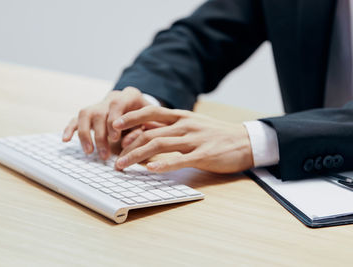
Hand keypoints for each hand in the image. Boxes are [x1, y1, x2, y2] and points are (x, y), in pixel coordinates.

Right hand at [62, 87, 151, 159]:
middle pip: (100, 113)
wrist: (140, 107)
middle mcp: (112, 97)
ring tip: (89, 152)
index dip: (114, 120)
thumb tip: (126, 143)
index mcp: (130, 96)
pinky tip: (66, 140)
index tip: (115, 137)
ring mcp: (99, 104)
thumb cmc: (146, 117)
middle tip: (105, 155)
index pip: (117, 104)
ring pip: (85, 114)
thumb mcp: (150, 122)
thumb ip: (139, 131)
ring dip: (85, 134)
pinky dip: (70, 128)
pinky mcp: (90, 113)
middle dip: (101, 136)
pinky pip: (76, 118)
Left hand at [113, 106, 253, 172]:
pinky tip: (151, 170)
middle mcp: (185, 125)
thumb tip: (144, 128)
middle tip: (114, 157)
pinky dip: (164, 165)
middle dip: (128, 145)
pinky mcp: (204, 154)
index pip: (150, 112)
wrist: (245, 141)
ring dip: (137, 156)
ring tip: (123, 166)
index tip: (113, 126)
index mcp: (181, 116)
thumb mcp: (191, 124)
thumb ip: (169, 126)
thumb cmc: (215, 134)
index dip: (130, 118)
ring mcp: (194, 139)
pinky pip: (180, 159)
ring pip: (159, 145)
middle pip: (149, 132)